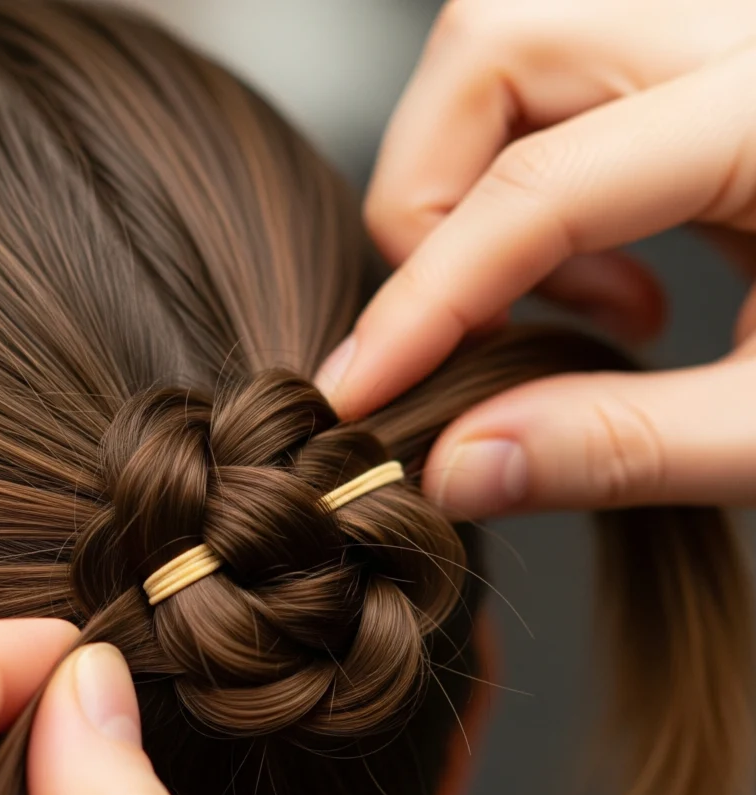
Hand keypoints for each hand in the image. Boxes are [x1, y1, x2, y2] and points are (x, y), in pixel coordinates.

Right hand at [316, 0, 755, 517]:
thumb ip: (622, 445)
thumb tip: (457, 468)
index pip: (540, 188)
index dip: (423, 299)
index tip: (360, 389)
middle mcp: (755, 26)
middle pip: (498, 41)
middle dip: (431, 195)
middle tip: (475, 321)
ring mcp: (737, 26)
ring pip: (518, 39)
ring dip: (481, 179)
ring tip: (568, 304)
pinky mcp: (724, 58)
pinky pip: (570, 71)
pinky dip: (536, 176)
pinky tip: (613, 275)